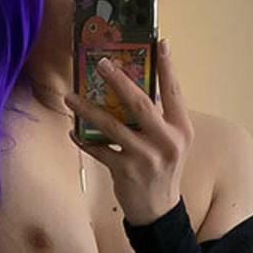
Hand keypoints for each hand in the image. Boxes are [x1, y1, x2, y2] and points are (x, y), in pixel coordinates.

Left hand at [64, 40, 193, 224]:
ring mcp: (146, 158)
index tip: (159, 42)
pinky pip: (99, 150)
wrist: (158, 210)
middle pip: (140, 104)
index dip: (167, 66)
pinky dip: (84, 140)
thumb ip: (158, 119)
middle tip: (100, 63)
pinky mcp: (126, 172)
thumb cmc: (162, 170)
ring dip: (88, 109)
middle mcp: (167, 142)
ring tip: (71, 96)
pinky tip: (73, 130)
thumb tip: (132, 88)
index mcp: (181, 130)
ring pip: (112, 126)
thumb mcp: (170, 143)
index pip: (174, 91)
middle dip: (118, 80)